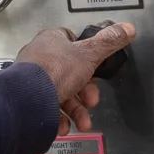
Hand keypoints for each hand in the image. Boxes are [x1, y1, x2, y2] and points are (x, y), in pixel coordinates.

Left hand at [15, 21, 137, 134]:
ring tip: (83, 121)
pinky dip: (59, 119)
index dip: (87, 55)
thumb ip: (109, 42)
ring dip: (76, 110)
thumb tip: (126, 28)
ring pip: (60, 94)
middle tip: (91, 100)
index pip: (72, 42)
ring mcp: (32, 80)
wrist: (27, 101)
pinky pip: (47, 109)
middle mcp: (40, 58)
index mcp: (52, 41)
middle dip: (85, 91)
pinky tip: (64, 125)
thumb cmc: (53, 71)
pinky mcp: (28, 100)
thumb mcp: (89, 54)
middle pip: (70, 73)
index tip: (96, 66)